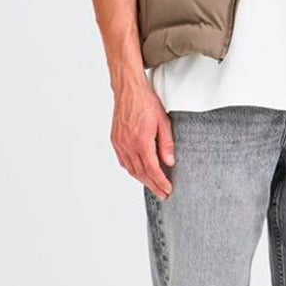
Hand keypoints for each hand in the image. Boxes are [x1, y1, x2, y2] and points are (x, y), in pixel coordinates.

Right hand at [111, 83, 174, 198]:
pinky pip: (123, 161)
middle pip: (141, 173)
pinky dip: (132, 170)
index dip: (160, 182)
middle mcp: (128, 145)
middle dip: (153, 185)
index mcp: (141, 141)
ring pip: (131, 169)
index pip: (152, 169)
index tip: (167, 189)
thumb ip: (166, 144)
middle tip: (163, 194)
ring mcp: (120, 144)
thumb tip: (169, 162)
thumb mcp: (163, 122)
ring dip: (142, 180)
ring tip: (153, 186)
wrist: (128, 91)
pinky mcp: (116, 141)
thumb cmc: (146, 102)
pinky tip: (139, 173)